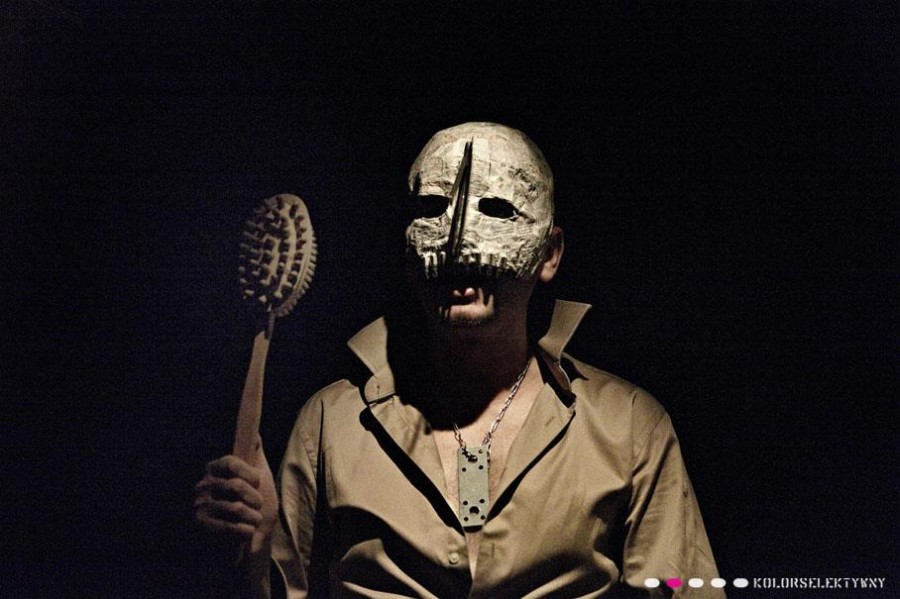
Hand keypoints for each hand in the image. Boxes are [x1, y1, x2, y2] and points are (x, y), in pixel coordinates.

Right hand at [194, 436, 277, 557]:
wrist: (253, 536)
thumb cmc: (256, 504)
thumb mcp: (260, 476)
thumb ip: (255, 454)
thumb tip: (254, 433)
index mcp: (215, 469)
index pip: (229, 462)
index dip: (248, 472)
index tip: (259, 481)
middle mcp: (203, 485)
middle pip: (234, 485)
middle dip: (254, 498)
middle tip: (258, 506)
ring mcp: (200, 505)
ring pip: (235, 508)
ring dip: (253, 517)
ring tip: (255, 521)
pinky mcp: (200, 525)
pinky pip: (228, 527)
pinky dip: (244, 531)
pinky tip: (248, 532)